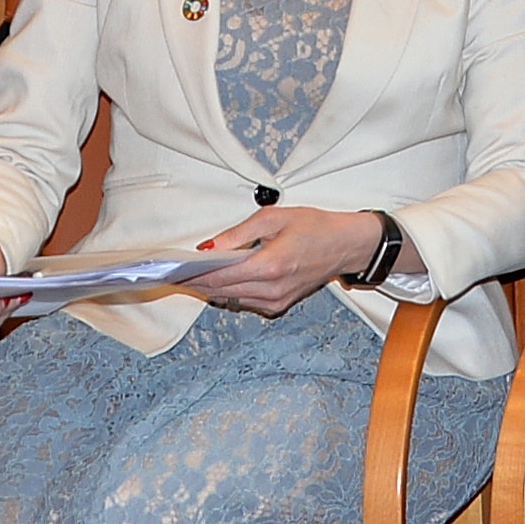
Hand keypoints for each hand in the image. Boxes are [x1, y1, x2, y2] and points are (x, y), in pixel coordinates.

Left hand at [185, 208, 388, 315]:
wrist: (347, 245)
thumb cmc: (318, 228)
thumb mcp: (275, 218)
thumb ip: (238, 233)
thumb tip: (210, 246)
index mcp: (271, 266)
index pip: (219, 275)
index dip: (194, 272)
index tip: (177, 267)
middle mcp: (272, 289)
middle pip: (220, 290)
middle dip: (198, 279)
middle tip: (180, 269)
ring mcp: (275, 301)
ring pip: (229, 298)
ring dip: (212, 286)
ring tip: (198, 272)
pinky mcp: (278, 305)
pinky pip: (244, 301)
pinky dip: (230, 290)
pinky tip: (224, 278)